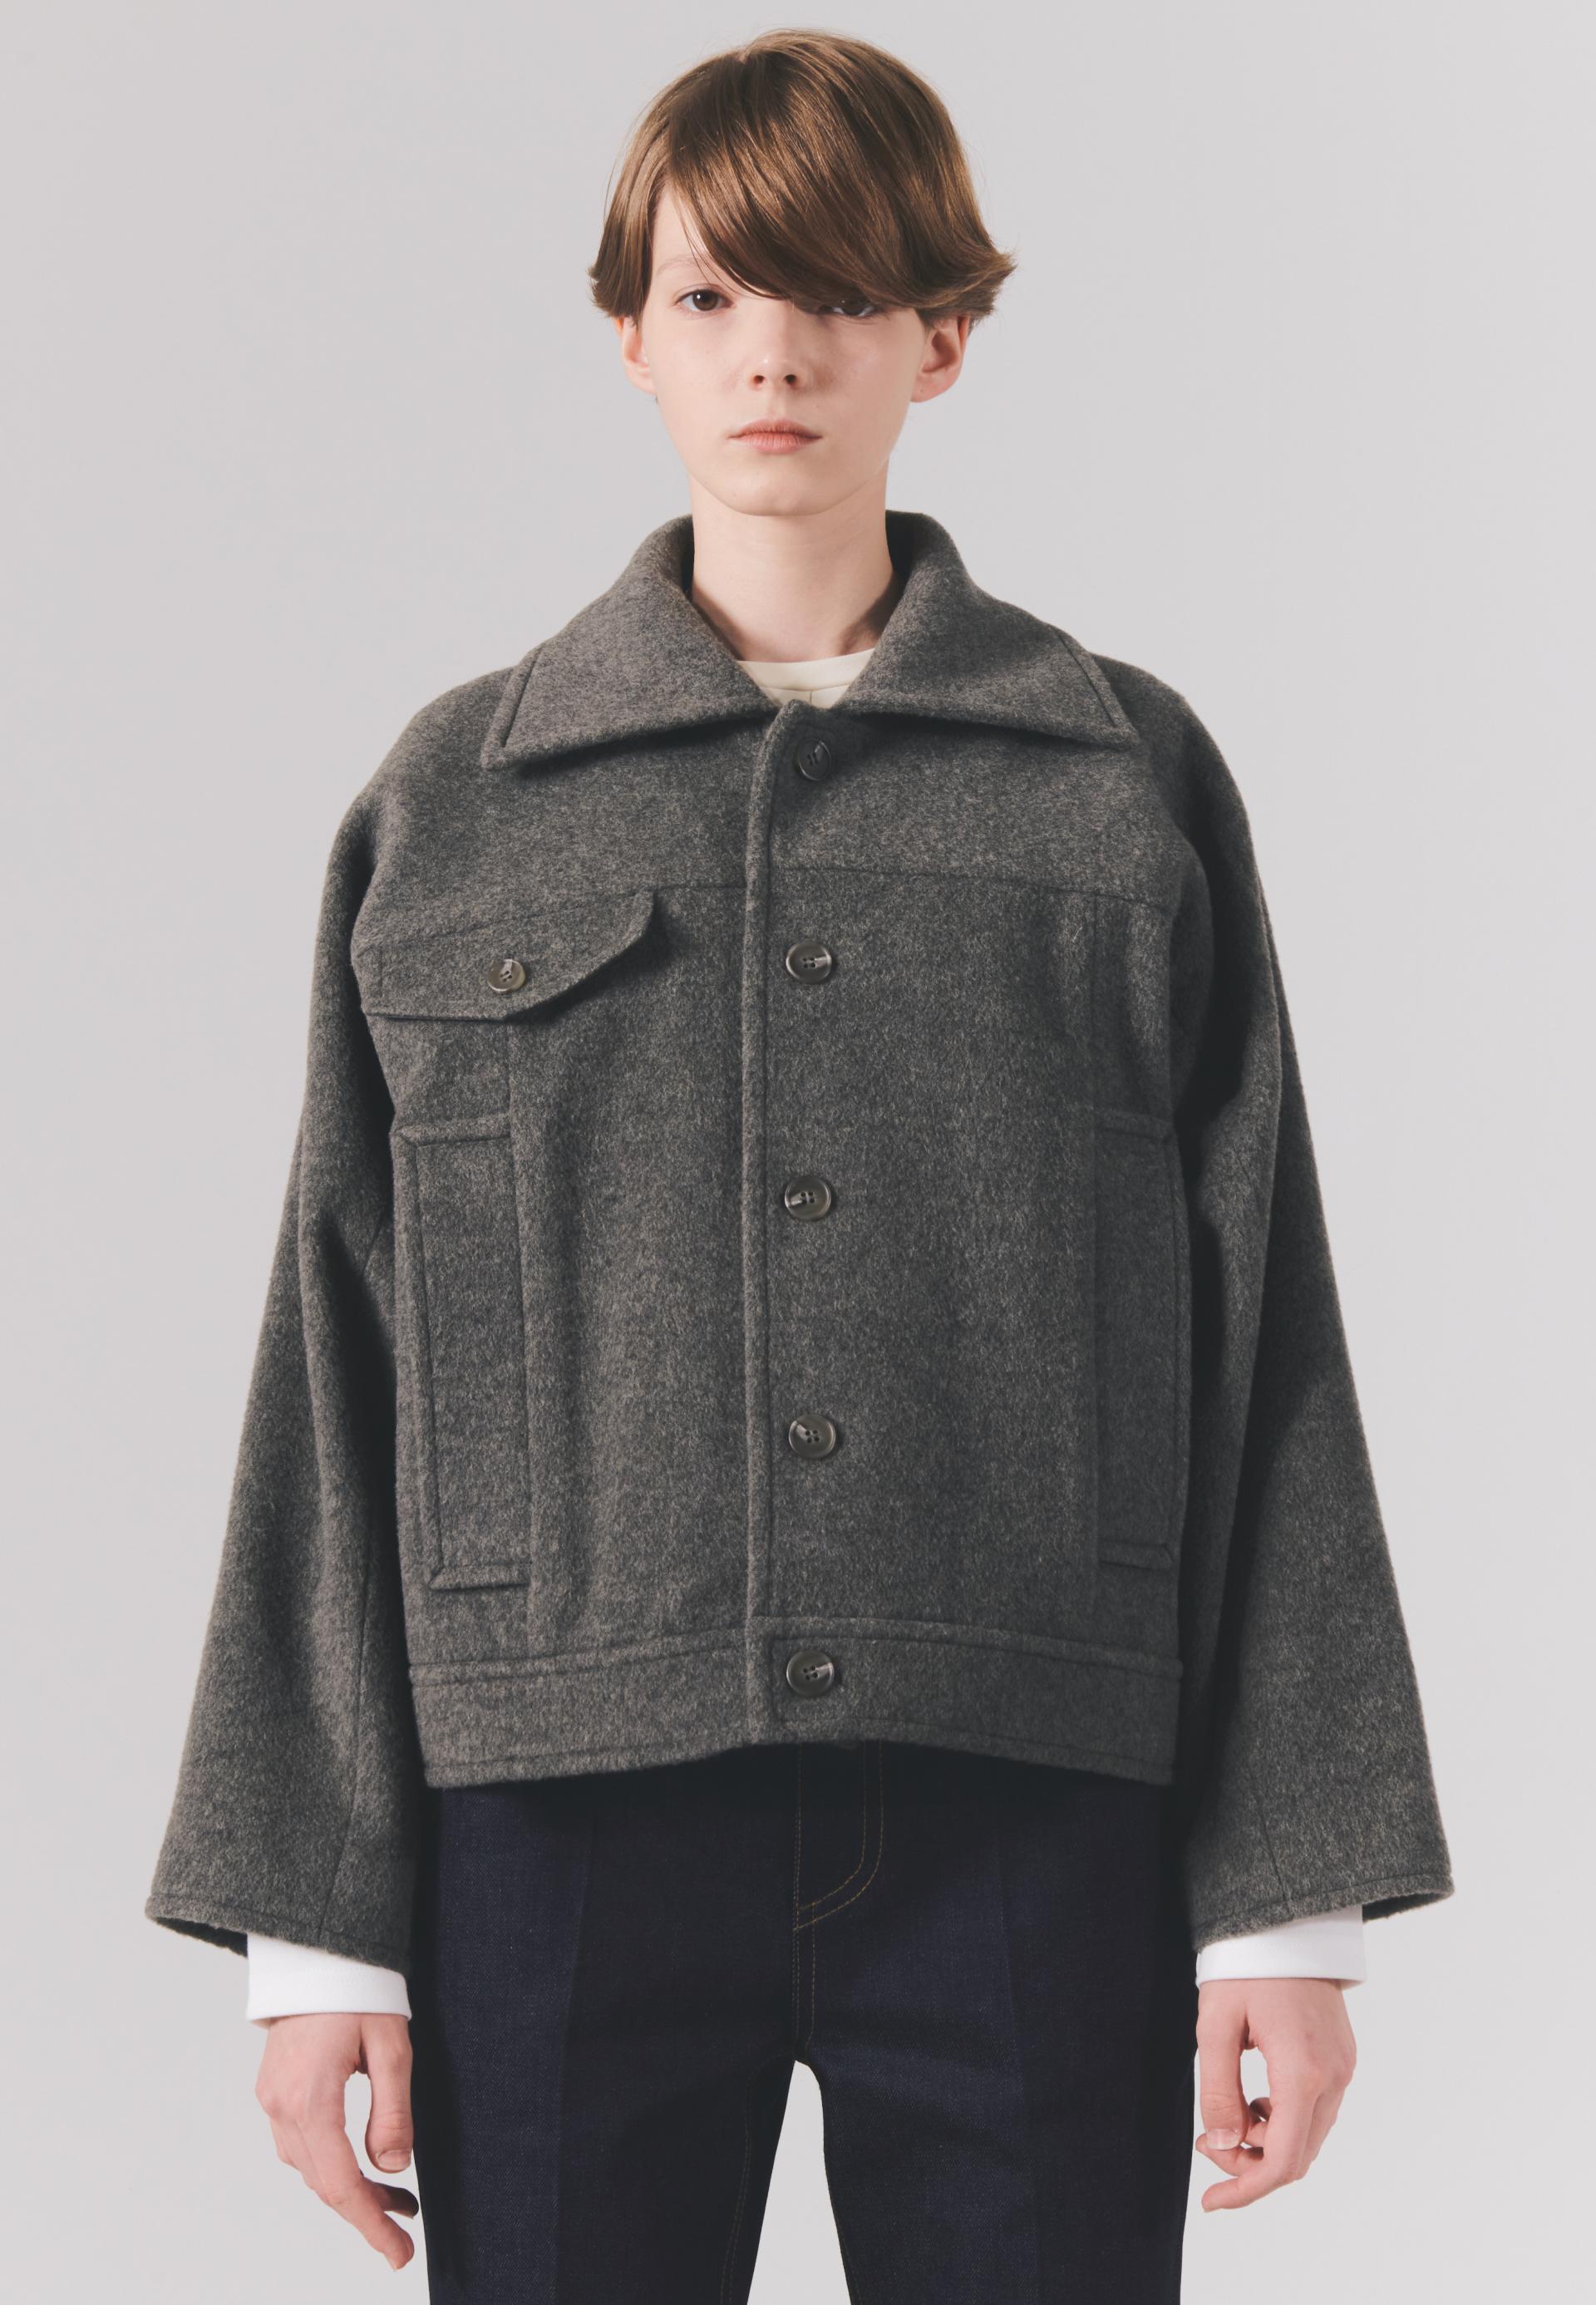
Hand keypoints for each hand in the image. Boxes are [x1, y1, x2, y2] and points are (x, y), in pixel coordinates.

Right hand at [254, 2012, 417, 2268]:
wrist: (315, 1953)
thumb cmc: (358, 1990)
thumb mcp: (391, 2046)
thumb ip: (393, 2110)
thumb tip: (393, 2167)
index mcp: (311, 2097)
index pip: (339, 2183)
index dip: (370, 2225)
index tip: (399, 2253)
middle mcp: (282, 2106)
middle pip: (322, 2183)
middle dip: (366, 2212)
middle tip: (405, 2230)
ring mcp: (272, 2100)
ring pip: (309, 2168)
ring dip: (349, 2188)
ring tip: (394, 2198)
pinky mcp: (273, 2092)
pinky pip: (299, 2145)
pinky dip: (329, 2164)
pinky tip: (358, 2164)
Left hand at [1193, 1977, 1355, 2209]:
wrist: (1286, 1924)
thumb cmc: (1246, 1967)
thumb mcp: (1215, 2025)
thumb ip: (1216, 2090)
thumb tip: (1222, 2145)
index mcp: (1302, 2073)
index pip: (1282, 2160)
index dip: (1247, 2189)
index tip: (1212, 2202)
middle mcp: (1332, 2078)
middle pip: (1297, 2156)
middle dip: (1251, 2164)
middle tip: (1209, 2143)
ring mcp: (1342, 2069)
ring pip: (1308, 2137)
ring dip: (1267, 2143)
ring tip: (1227, 2115)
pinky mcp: (1341, 2060)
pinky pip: (1316, 2112)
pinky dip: (1284, 2121)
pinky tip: (1254, 2100)